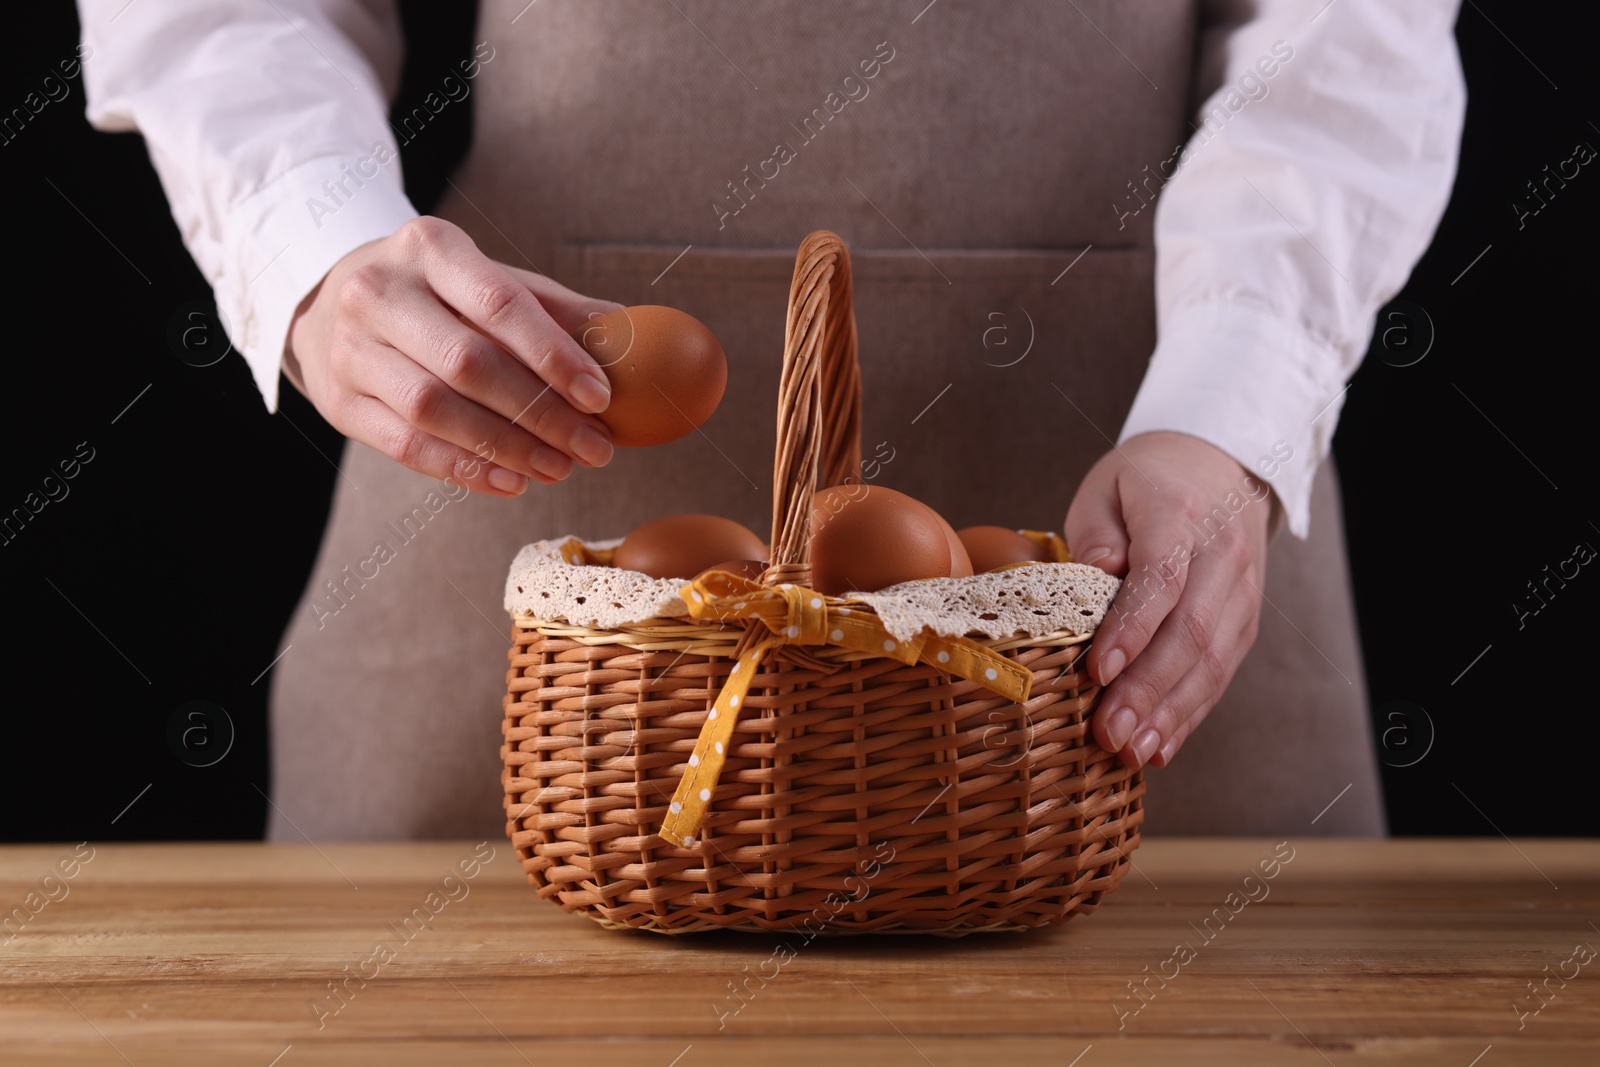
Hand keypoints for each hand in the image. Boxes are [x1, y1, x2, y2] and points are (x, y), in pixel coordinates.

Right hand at [286, 216, 621, 495]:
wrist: (328, 304)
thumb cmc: (434, 294)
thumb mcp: (487, 281)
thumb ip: (555, 309)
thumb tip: (629, 335)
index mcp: (428, 247)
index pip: (500, 304)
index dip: (555, 355)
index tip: (601, 397)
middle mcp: (378, 291)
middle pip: (469, 363)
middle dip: (541, 413)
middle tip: (595, 447)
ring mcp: (349, 347)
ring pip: (435, 409)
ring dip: (507, 448)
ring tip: (561, 468)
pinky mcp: (337, 400)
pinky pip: (406, 445)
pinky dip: (464, 469)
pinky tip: (511, 482)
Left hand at [1064, 431, 1271, 769]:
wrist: (1219, 466)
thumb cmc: (1146, 481)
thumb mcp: (1106, 487)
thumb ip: (1096, 532)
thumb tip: (1095, 576)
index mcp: (1181, 512)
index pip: (1162, 577)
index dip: (1132, 629)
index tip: (1099, 671)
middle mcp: (1224, 553)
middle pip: (1190, 631)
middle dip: (1147, 690)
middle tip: (1108, 733)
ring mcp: (1243, 590)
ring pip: (1212, 661)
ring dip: (1170, 714)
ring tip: (1130, 752)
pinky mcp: (1246, 619)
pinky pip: (1221, 672)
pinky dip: (1189, 713)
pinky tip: (1160, 745)